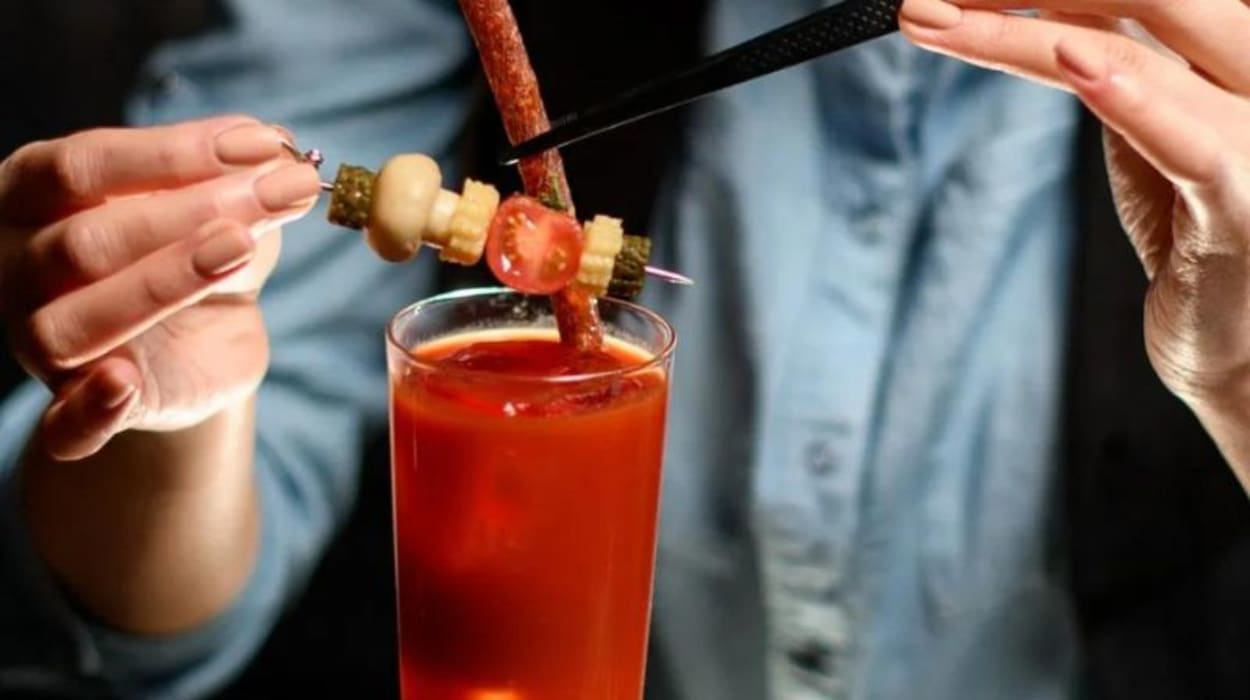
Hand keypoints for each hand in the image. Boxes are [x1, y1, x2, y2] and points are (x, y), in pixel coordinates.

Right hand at [0, 115, 321, 459]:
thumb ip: (241, 174)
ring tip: (241, 247)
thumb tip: (277, 146)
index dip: (174, 153)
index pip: (81, 165)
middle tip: (280, 193)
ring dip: (165, 281)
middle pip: (85, 240)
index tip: (261, 144)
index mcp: (33, 196)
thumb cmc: (201, 250)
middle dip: (192, 212)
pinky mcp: (78, 408)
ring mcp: (39, 341)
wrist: (204, 335)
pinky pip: (67, 424)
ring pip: (75, 321)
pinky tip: (121, 384)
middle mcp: (18, 266)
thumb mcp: (224, 205)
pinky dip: (89, 409)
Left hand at [899, 0, 1249, 408]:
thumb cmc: (1199, 235)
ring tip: (932, 18)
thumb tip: (1051, 17)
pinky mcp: (1244, 205)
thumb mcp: (1152, 133)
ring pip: (1130, 53)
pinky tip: (1069, 57)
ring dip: (1015, 34)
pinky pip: (1189, 143)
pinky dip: (1128, 99)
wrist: (1245, 348)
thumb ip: (1120, 69)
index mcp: (1236, 48)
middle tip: (924, 0)